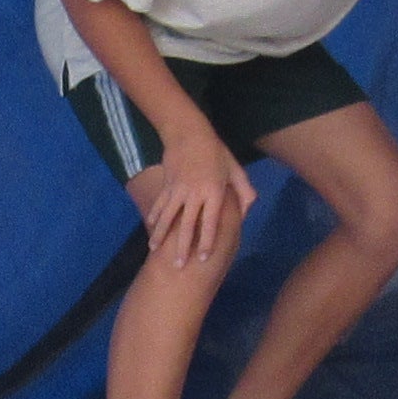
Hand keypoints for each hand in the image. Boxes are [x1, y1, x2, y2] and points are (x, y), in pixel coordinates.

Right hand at [128, 134, 253, 268]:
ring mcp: (177, 189)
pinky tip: (151, 230)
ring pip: (168, 216)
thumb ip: (244, 192)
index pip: (210, 222)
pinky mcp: (167, 185)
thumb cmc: (216, 152)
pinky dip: (154, 217)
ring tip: (153, 251)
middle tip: (178, 266)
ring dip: (161, 235)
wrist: (189, 132)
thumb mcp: (235, 169)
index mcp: (214, 192)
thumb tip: (246, 213)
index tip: (203, 259)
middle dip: (182, 246)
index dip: (206, 241)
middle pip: (187, 225)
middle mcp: (194, 194)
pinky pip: (159, 204)